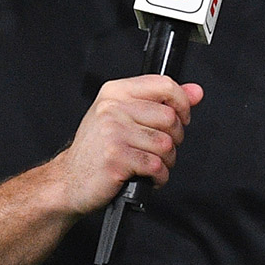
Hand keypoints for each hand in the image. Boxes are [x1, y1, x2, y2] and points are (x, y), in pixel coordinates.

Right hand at [48, 74, 202, 215]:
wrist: (69, 179)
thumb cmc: (98, 149)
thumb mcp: (125, 117)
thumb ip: (162, 102)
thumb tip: (196, 91)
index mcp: (115, 92)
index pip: (164, 85)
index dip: (182, 104)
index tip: (181, 118)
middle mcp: (112, 108)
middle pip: (169, 117)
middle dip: (174, 139)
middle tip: (160, 149)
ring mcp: (113, 132)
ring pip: (165, 144)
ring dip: (166, 161)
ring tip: (152, 165)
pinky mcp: (116, 158)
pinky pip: (156, 165)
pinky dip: (158, 177)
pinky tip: (148, 177)